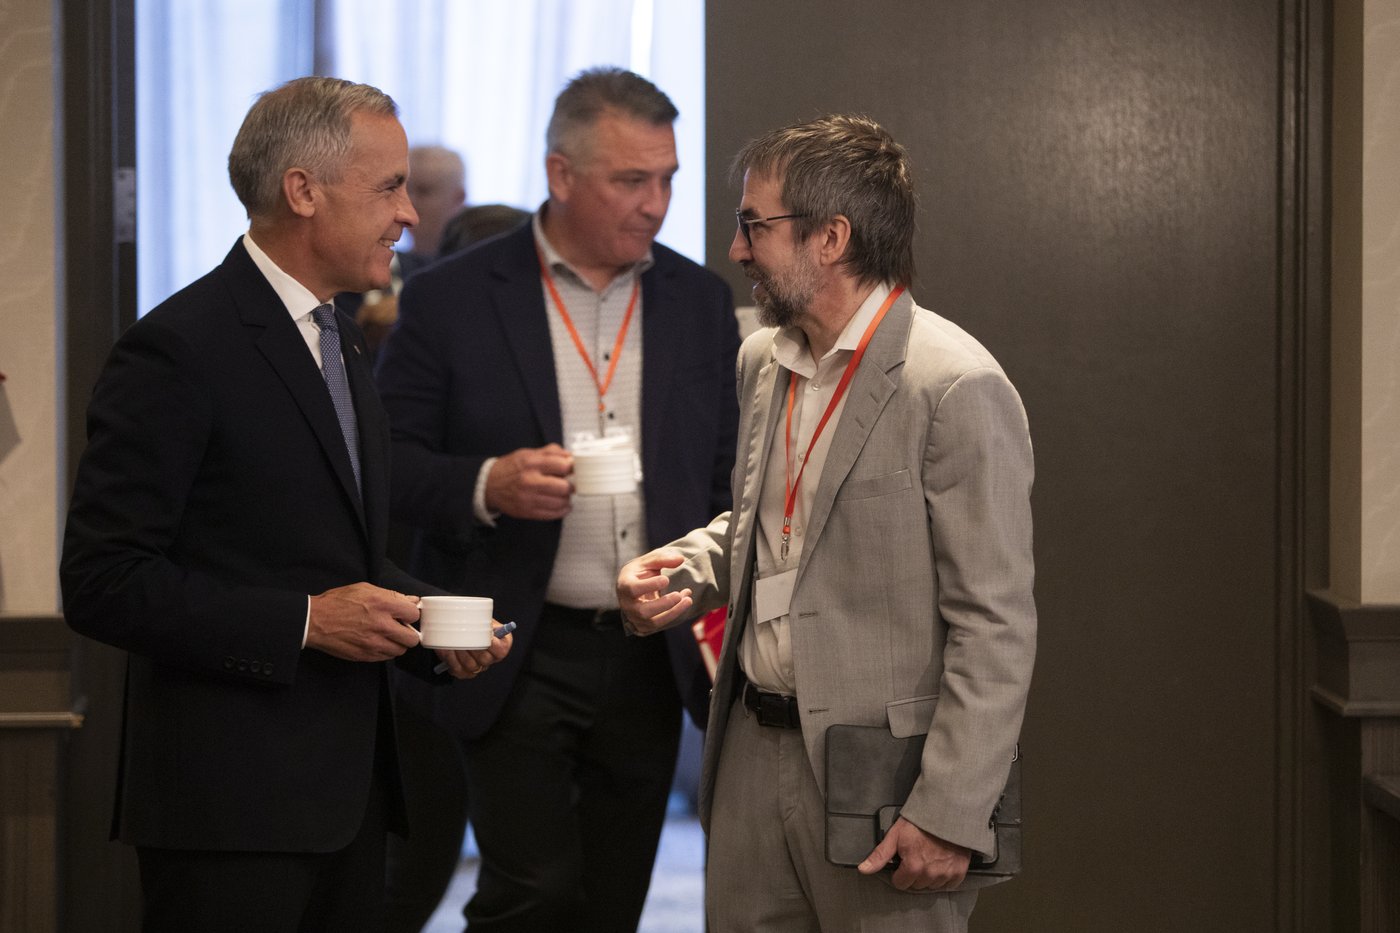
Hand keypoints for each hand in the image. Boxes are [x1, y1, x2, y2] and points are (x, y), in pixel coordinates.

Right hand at [307, 583, 422, 661]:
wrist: (314, 621)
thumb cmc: (338, 602)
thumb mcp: (364, 589)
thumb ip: (391, 595)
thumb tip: (412, 600)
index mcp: (382, 604)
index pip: (414, 614)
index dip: (411, 614)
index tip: (404, 615)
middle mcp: (381, 625)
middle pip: (412, 638)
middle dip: (408, 633)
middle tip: (399, 628)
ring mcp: (373, 643)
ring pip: (400, 650)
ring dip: (397, 644)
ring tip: (386, 636)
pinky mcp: (365, 656)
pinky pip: (385, 658)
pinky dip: (384, 651)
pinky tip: (376, 642)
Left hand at [433, 624, 512, 678]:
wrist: (458, 629)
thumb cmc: (473, 621)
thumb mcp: (482, 617)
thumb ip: (485, 618)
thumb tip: (482, 617)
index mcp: (501, 644)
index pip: (501, 650)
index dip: (493, 644)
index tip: (486, 635)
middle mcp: (491, 658)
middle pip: (485, 660)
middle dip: (474, 648)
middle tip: (465, 637)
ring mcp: (479, 667)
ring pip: (472, 666)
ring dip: (461, 654)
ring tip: (454, 643)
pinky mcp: (466, 673)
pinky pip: (460, 671)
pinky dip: (452, 661)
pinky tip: (448, 651)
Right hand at [485, 444, 573, 519]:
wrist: (489, 485)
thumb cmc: (510, 468)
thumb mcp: (528, 453)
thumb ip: (551, 452)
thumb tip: (570, 456)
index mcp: (532, 463)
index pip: (563, 466)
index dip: (572, 468)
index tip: (574, 470)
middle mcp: (530, 481)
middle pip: (564, 487)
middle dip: (571, 486)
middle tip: (571, 484)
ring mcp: (528, 498)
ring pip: (560, 502)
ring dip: (567, 499)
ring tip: (564, 495)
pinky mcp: (527, 512)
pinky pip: (552, 514)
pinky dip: (561, 510)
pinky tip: (562, 505)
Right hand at [616, 551, 691, 635]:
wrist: (635, 587)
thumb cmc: (641, 572)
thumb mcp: (649, 561)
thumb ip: (663, 559)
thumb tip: (680, 559)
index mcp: (624, 585)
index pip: (633, 589)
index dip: (650, 586)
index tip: (666, 579)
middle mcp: (626, 605)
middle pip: (643, 611)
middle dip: (664, 604)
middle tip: (679, 595)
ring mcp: (634, 618)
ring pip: (653, 622)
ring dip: (673, 612)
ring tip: (688, 599)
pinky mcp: (643, 626)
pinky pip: (659, 626)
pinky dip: (673, 615)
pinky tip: (684, 603)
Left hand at [858, 816, 970, 890]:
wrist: (946, 812)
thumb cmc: (920, 821)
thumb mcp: (895, 835)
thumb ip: (880, 855)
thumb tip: (864, 869)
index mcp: (913, 867)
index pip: (901, 883)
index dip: (899, 872)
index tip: (903, 860)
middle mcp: (930, 874)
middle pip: (916, 884)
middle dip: (913, 873)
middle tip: (916, 855)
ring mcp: (946, 873)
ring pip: (931, 885)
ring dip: (929, 875)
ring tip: (929, 856)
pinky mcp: (959, 871)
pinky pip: (949, 883)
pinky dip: (945, 875)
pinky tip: (942, 861)